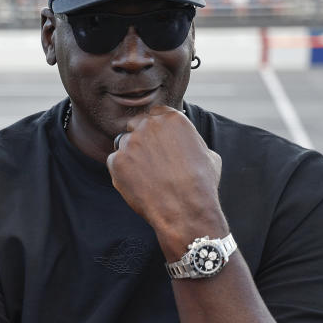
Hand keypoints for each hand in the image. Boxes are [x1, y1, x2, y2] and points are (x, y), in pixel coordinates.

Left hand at [105, 105, 225, 252]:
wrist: (185, 209)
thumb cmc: (201, 184)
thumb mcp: (207, 153)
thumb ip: (189, 140)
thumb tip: (185, 140)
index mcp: (172, 118)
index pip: (155, 113)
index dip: (155, 128)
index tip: (157, 141)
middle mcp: (148, 125)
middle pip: (135, 125)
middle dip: (140, 139)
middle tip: (149, 160)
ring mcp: (130, 142)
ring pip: (123, 144)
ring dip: (130, 156)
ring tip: (146, 176)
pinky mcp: (116, 161)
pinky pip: (115, 163)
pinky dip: (122, 173)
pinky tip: (138, 185)